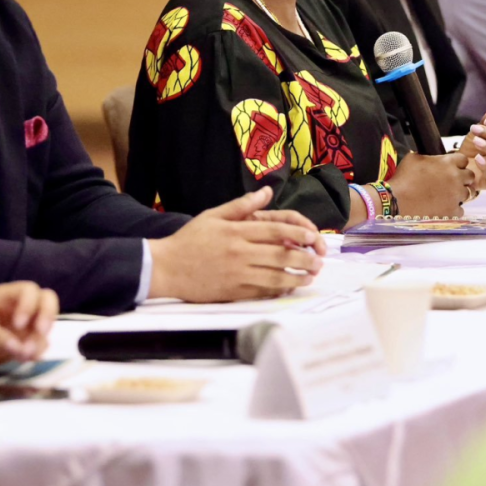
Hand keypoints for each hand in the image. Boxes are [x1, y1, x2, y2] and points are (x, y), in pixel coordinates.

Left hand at [0, 282, 58, 362]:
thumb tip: (15, 344)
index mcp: (7, 295)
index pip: (28, 290)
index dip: (29, 304)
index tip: (19, 324)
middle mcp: (22, 304)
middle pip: (48, 298)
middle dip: (48, 315)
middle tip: (40, 332)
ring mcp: (29, 321)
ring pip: (48, 323)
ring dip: (40, 339)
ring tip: (24, 354)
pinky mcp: (30, 338)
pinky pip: (43, 342)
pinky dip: (37, 352)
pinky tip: (22, 358)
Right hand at [148, 187, 325, 302]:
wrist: (166, 268)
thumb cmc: (190, 240)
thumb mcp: (213, 215)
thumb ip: (241, 205)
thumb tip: (266, 193)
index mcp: (236, 232)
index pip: (275, 231)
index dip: (298, 234)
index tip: (314, 237)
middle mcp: (240, 253)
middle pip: (280, 255)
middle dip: (305, 258)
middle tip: (320, 260)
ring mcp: (237, 274)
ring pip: (275, 276)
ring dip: (297, 276)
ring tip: (311, 275)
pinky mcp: (233, 292)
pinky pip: (262, 292)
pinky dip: (279, 290)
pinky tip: (289, 287)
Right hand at [386, 151, 478, 216]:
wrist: (396, 201)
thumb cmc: (402, 178)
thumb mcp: (413, 158)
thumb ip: (429, 157)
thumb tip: (432, 158)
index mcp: (447, 163)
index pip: (464, 160)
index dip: (457, 164)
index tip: (450, 168)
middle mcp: (455, 178)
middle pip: (470, 176)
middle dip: (462, 178)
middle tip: (451, 183)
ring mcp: (456, 195)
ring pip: (467, 193)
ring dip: (458, 194)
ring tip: (445, 197)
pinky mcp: (453, 211)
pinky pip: (460, 210)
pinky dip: (453, 209)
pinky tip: (442, 208)